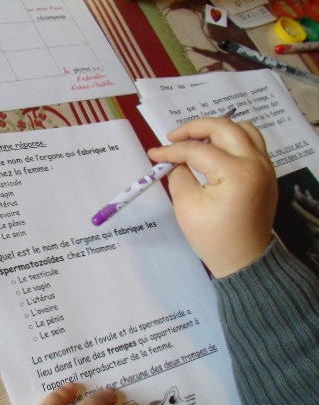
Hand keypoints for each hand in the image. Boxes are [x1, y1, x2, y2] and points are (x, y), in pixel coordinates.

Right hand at [147, 117, 277, 277]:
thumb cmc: (213, 237)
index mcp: (236, 173)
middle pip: (224, 127)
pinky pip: (251, 142)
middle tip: (173, 138)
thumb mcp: (186, 205)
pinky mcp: (267, 171)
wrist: (244, 259)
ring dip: (216, 130)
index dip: (172, 150)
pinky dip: (231, 140)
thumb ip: (179, 174)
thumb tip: (176, 159)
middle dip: (194, 128)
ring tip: (196, 142)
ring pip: (243, 129)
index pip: (198, 150)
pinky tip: (214, 151)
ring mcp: (266, 165)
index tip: (154, 155)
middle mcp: (255, 163)